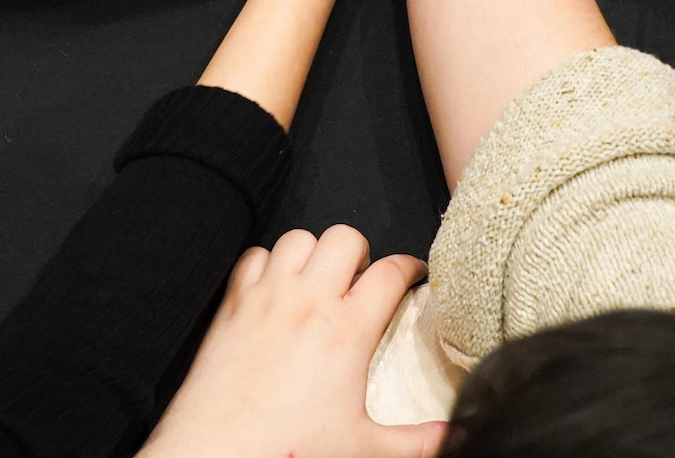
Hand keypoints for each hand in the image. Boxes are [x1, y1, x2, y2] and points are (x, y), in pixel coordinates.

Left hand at [141, 227, 444, 457]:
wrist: (220, 450)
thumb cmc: (286, 448)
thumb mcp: (366, 448)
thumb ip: (418, 442)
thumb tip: (453, 438)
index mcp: (347, 331)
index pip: (391, 273)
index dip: (410, 266)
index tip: (414, 273)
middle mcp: (308, 302)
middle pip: (345, 238)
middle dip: (360, 252)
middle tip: (362, 277)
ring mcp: (268, 296)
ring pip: (299, 238)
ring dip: (314, 252)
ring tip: (319, 277)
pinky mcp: (234, 303)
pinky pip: (254, 256)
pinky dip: (267, 262)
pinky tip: (275, 285)